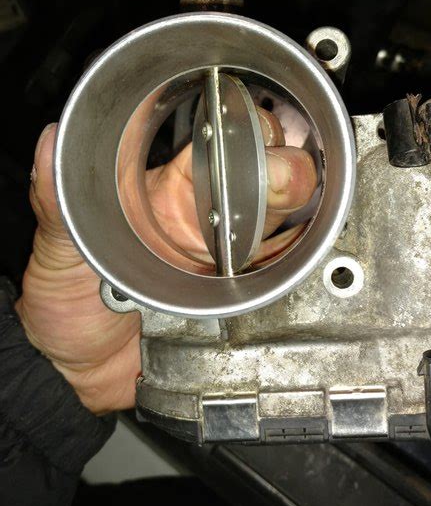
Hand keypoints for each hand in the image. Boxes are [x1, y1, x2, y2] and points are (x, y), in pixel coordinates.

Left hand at [16, 109, 316, 413]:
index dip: (246, 131)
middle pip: (269, 180)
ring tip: (303, 227)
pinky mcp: (243, 306)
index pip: (222, 144)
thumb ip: (54, 201)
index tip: (254, 134)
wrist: (77, 374)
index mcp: (171, 194)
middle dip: (287, 173)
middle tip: (282, 183)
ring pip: (286, 226)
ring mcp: (230, 265)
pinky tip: (308, 266)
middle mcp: (209, 222)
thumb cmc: (66, 307)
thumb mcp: (56, 252)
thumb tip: (48, 141)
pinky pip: (285, 282)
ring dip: (302, 221)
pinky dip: (304, 271)